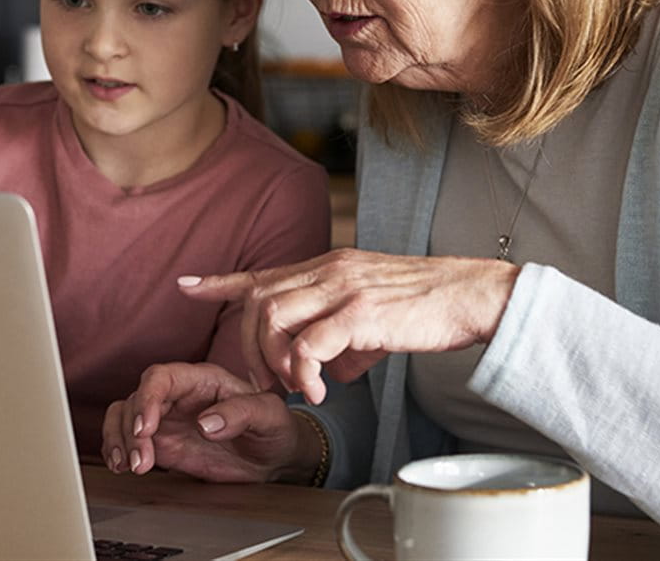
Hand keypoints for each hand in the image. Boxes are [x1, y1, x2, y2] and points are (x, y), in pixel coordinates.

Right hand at [101, 362, 309, 482]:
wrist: (274, 457)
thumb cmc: (274, 427)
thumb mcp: (269, 416)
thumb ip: (241, 413)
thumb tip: (205, 423)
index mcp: (202, 380)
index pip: (161, 377)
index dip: (147, 399)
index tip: (144, 429)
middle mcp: (178, 396)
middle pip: (137, 399)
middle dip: (131, 430)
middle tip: (142, 461)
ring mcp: (167, 419)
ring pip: (124, 416)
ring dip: (118, 440)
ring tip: (131, 467)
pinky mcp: (161, 443)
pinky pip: (126, 438)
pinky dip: (117, 450)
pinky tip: (123, 467)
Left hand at [178, 248, 520, 404]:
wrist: (471, 295)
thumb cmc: (428, 308)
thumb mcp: (373, 317)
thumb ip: (341, 338)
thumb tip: (325, 371)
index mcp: (328, 267)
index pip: (262, 272)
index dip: (220, 281)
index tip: (188, 286)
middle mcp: (328, 270)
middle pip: (258, 303)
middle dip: (249, 348)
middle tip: (265, 383)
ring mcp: (342, 288)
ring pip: (274, 319)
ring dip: (273, 361)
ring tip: (294, 389)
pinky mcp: (361, 311)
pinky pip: (311, 343)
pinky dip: (306, 372)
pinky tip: (320, 392)